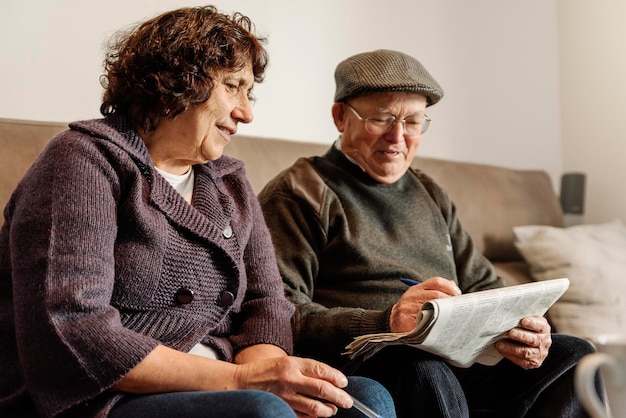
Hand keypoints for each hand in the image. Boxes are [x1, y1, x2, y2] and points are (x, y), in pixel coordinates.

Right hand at [233, 356, 352, 416]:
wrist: (241, 383)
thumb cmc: (265, 371)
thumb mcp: (285, 362)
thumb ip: (305, 369)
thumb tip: (329, 379)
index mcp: (292, 364)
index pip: (320, 369)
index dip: (336, 377)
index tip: (344, 383)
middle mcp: (290, 379)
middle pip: (322, 389)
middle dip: (339, 396)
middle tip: (347, 401)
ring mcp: (285, 396)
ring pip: (314, 407)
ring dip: (328, 410)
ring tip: (333, 410)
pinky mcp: (281, 408)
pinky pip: (303, 416)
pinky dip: (313, 417)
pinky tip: (318, 415)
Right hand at [390, 276, 460, 332]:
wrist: (390, 321)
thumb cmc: (410, 308)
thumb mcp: (419, 296)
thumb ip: (434, 290)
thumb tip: (454, 287)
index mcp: (416, 289)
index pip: (436, 282)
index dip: (450, 287)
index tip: (458, 294)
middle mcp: (411, 296)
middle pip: (436, 295)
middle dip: (450, 301)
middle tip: (458, 308)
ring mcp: (407, 308)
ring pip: (432, 309)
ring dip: (445, 313)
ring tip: (452, 317)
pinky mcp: (404, 321)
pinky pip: (423, 323)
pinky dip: (434, 324)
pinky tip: (441, 326)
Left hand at [496, 316, 551, 368]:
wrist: (535, 344)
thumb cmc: (526, 329)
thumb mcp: (528, 321)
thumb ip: (520, 318)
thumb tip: (506, 313)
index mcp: (544, 328)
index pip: (540, 325)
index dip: (532, 323)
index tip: (523, 321)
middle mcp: (544, 341)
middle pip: (533, 339)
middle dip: (521, 336)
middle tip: (510, 333)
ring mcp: (540, 353)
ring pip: (526, 352)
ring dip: (512, 348)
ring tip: (500, 344)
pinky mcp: (533, 363)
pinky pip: (522, 361)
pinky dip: (510, 355)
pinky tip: (501, 350)